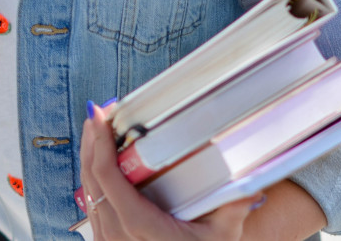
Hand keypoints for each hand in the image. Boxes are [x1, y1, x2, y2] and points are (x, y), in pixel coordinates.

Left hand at [79, 102, 263, 240]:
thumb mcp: (224, 235)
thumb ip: (235, 208)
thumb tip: (253, 185)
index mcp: (141, 228)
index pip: (108, 179)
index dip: (100, 145)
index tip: (100, 117)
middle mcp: (117, 236)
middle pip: (92, 179)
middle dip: (91, 141)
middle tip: (99, 112)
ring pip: (88, 191)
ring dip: (90, 157)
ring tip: (98, 128)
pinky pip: (92, 203)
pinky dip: (94, 177)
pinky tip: (101, 159)